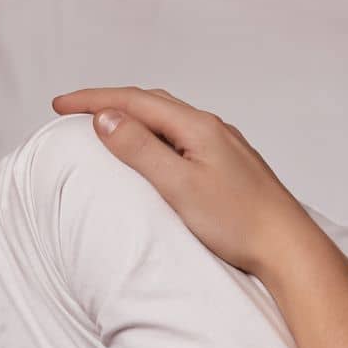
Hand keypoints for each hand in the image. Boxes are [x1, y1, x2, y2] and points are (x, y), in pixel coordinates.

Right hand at [50, 86, 312, 280]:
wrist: (288, 248)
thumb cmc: (237, 222)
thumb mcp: (178, 186)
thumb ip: (140, 150)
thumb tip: (105, 118)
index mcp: (198, 127)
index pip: (134, 101)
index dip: (93, 100)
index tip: (58, 105)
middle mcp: (212, 129)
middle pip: (152, 103)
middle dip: (110, 102)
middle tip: (74, 111)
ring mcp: (223, 147)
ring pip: (169, 119)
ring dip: (133, 116)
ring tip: (106, 125)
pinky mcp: (228, 167)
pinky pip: (182, 137)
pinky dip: (154, 134)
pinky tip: (152, 150)